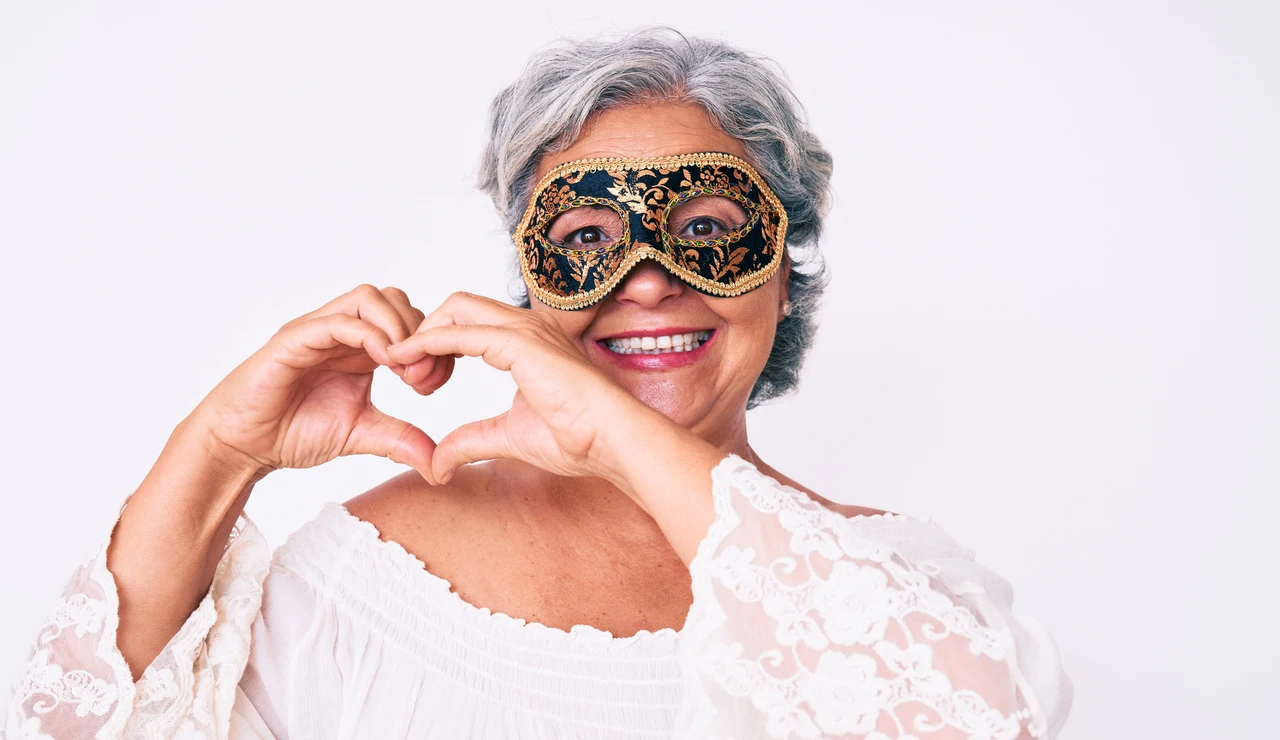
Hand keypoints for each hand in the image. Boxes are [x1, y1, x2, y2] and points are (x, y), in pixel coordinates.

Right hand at [188, 283, 450, 480]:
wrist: (243, 444)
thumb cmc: (293, 431)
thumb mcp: (362, 434)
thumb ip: (400, 440)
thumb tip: (439, 463)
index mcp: (361, 348)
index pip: (409, 321)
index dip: (430, 346)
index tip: (433, 383)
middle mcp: (341, 332)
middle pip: (394, 299)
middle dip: (418, 333)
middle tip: (420, 376)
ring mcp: (317, 330)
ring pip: (368, 298)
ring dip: (396, 327)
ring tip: (403, 369)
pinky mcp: (294, 339)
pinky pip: (335, 321)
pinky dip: (366, 334)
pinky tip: (381, 362)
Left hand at [385, 291, 660, 487]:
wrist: (612, 440)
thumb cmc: (578, 437)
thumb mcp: (507, 437)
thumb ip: (470, 441)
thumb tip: (438, 464)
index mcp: (526, 342)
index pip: (469, 323)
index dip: (437, 345)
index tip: (417, 379)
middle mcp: (525, 327)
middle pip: (457, 306)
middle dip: (425, 331)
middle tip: (405, 371)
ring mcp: (525, 330)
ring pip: (456, 308)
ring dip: (422, 335)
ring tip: (403, 369)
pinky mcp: (520, 343)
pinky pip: (460, 331)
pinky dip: (428, 343)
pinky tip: (409, 363)